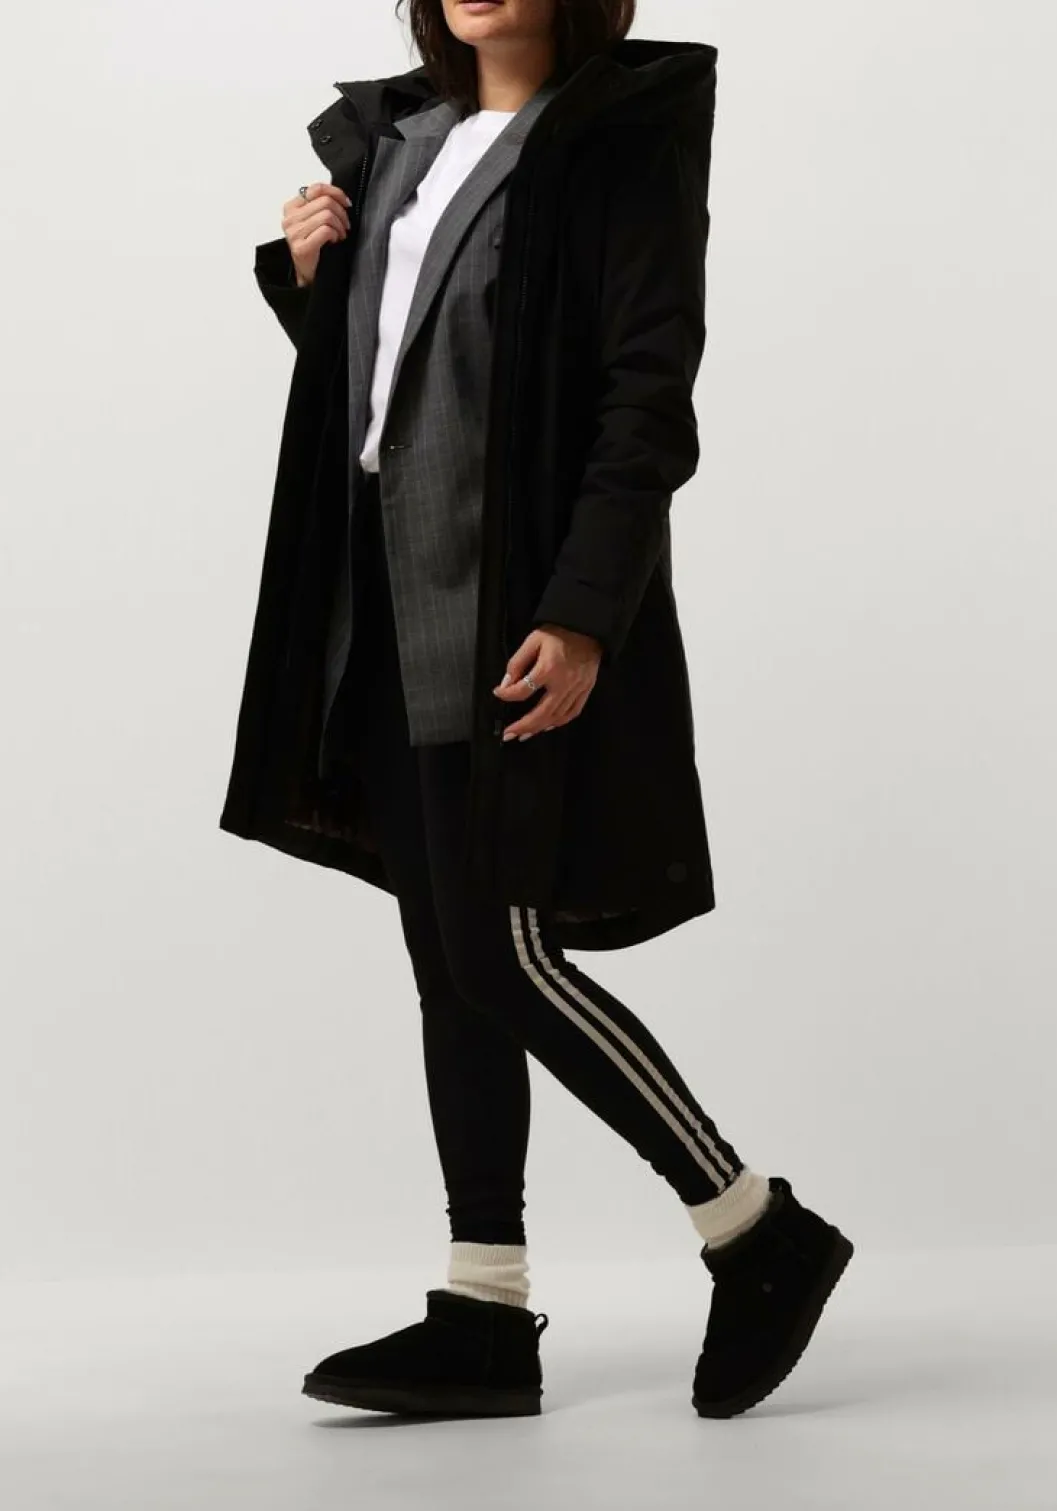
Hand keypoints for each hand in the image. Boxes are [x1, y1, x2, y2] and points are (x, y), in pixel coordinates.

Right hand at [281, 183, 351, 287]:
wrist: (309, 273)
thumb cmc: (314, 246)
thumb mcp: (313, 220)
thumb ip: (320, 204)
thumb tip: (339, 196)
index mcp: (291, 207)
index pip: (317, 189)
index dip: (336, 193)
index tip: (346, 204)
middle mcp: (290, 218)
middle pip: (325, 202)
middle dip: (341, 213)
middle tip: (345, 225)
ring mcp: (294, 233)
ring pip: (327, 215)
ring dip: (340, 226)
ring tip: (340, 235)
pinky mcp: (301, 247)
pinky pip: (326, 230)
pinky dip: (335, 235)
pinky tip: (334, 241)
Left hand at [492, 624, 601, 740]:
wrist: (587, 628)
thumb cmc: (560, 632)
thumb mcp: (533, 640)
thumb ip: (517, 662)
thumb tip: (507, 682)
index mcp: (548, 668)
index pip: (523, 690)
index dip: (507, 694)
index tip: (498, 693)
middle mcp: (563, 682)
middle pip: (541, 713)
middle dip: (522, 726)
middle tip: (509, 734)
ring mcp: (576, 688)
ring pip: (556, 717)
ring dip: (538, 728)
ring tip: (524, 734)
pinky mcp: (585, 690)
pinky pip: (572, 713)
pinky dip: (558, 723)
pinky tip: (547, 726)